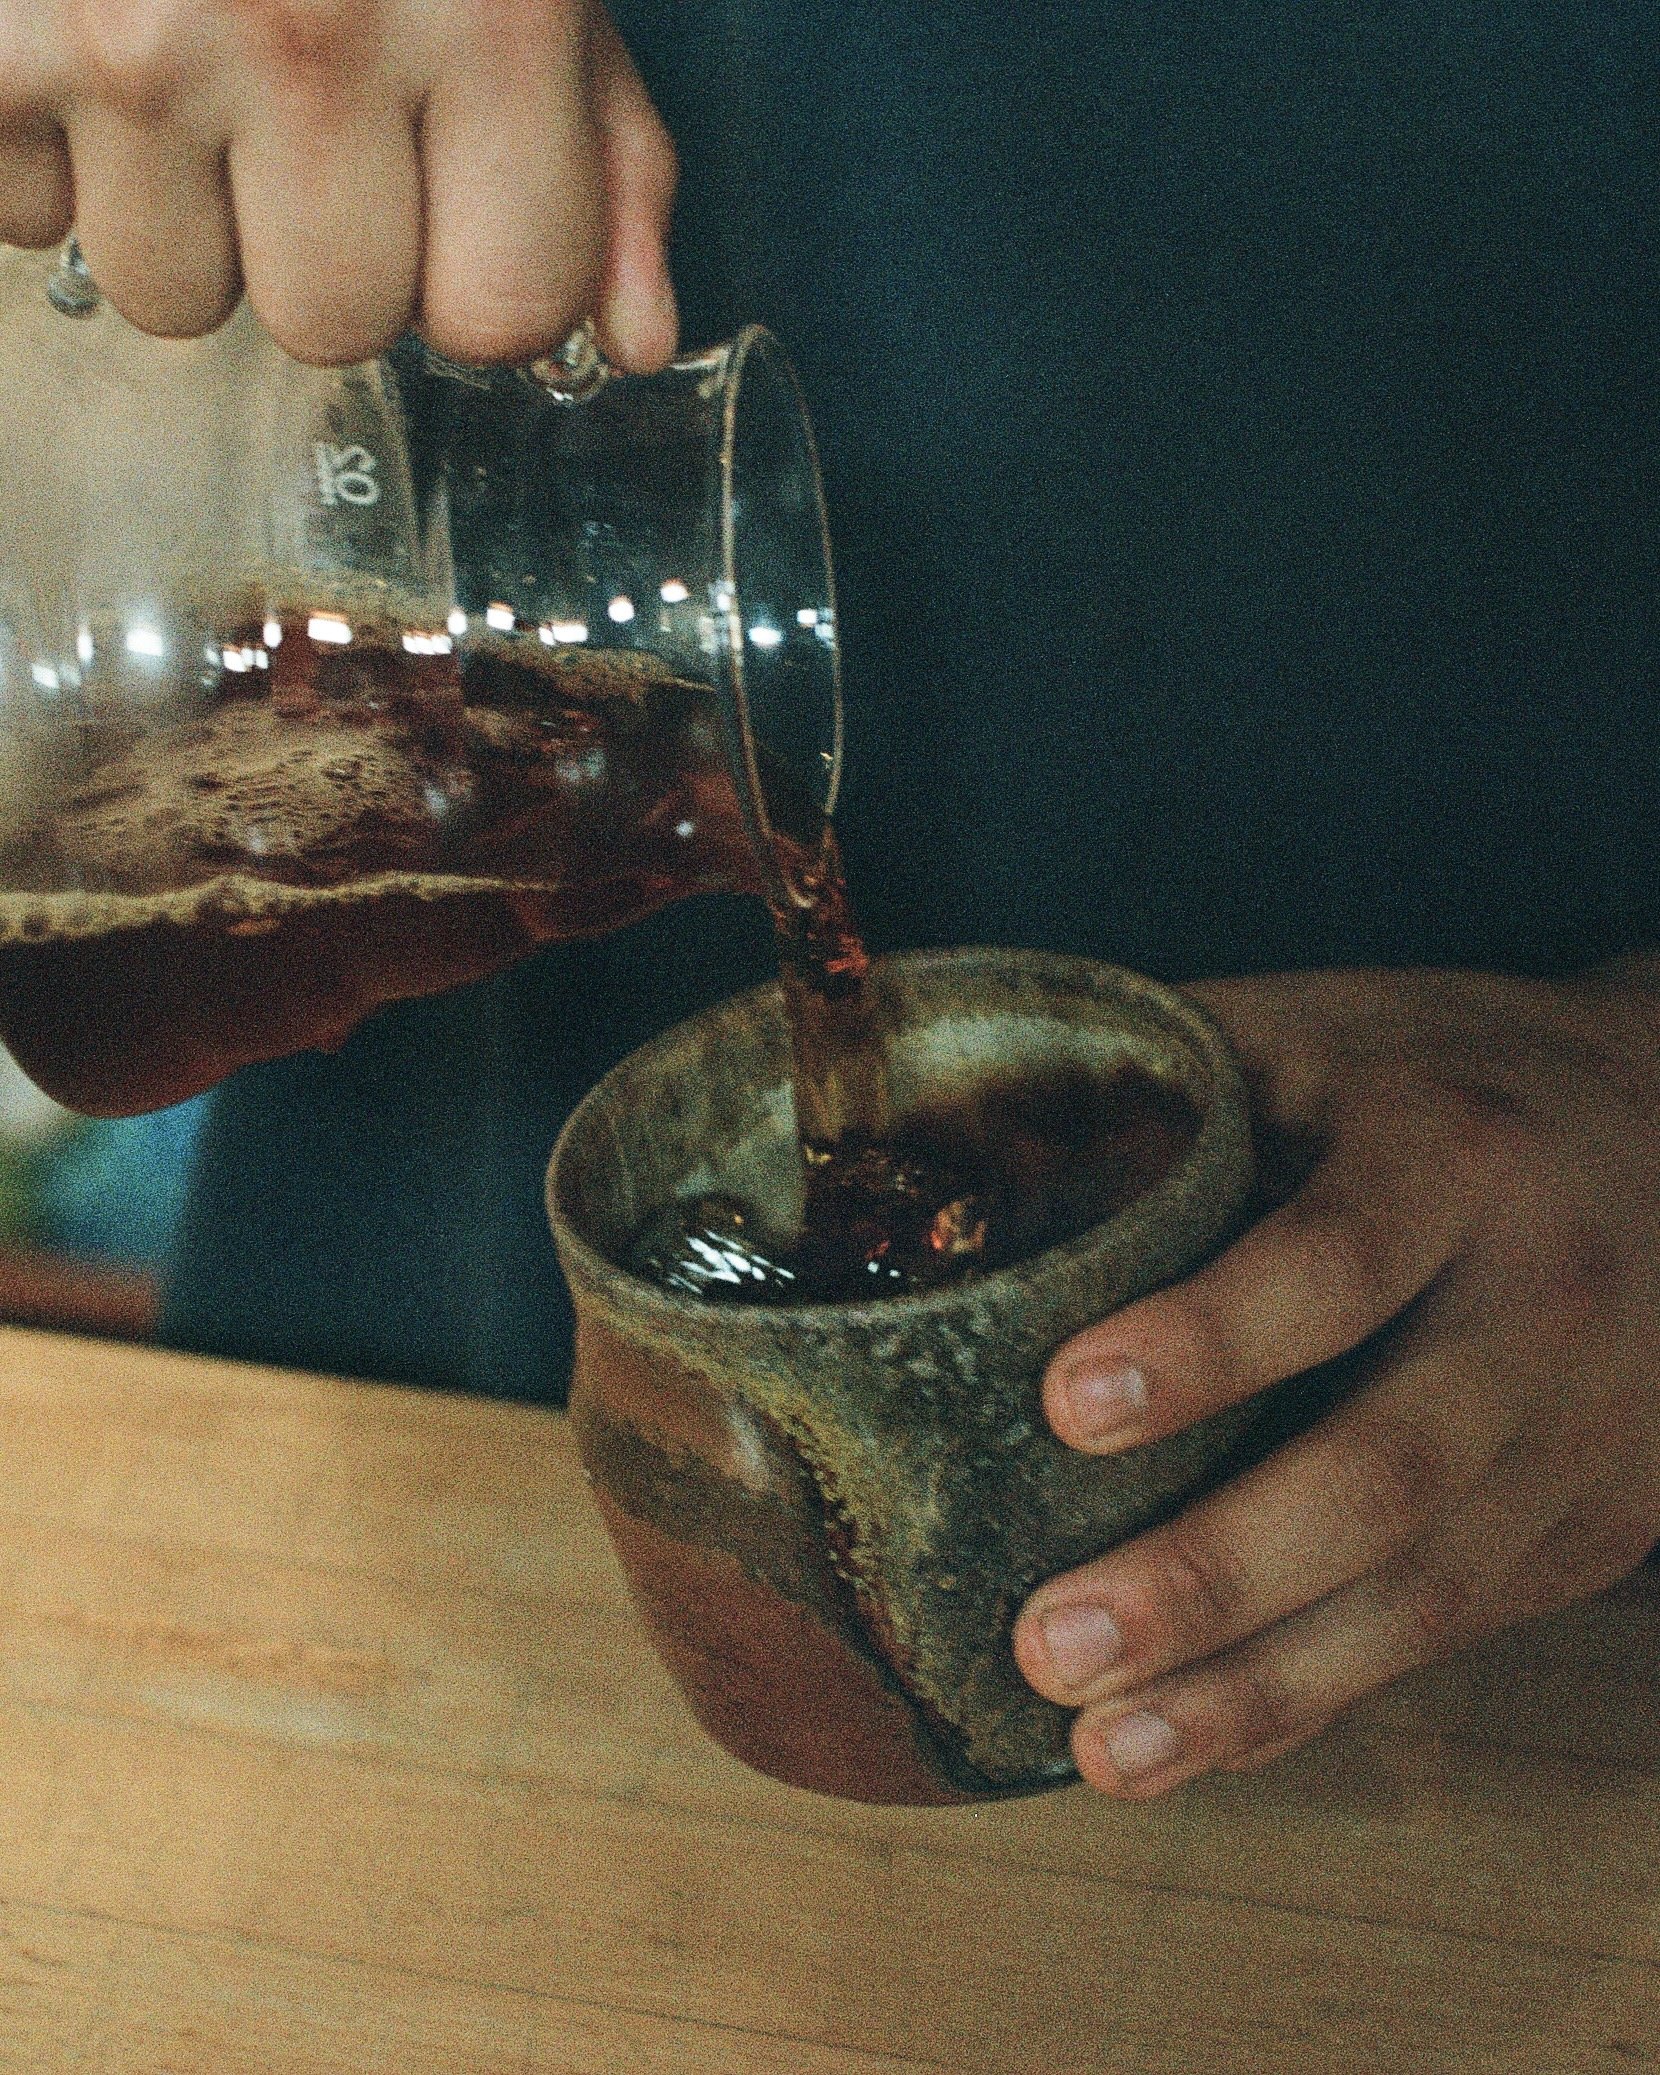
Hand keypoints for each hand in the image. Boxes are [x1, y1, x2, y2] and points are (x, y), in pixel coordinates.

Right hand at [0, 0, 676, 366]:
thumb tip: (633, 337)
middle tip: (313, 127)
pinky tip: (92, 52)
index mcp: (485, 4)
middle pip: (336, 321)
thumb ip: (602, 146)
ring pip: (174, 294)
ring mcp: (135, 35)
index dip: (484, 279)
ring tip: (195, 76)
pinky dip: (53, 155)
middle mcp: (309, 23)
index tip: (461, 213)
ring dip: (186, 217)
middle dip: (330, 252)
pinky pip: (27, 215)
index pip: (502, 313)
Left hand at [1012, 962, 1659, 1796]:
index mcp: (1451, 1159)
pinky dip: (1316, 1697)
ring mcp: (1575, 1438)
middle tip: (1051, 1639)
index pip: (1333, 1264)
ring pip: (1422, 1594)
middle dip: (1211, 1573)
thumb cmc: (1456, 1079)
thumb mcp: (1330, 1029)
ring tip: (1103, 1745)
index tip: (1069, 1400)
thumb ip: (1172, 1077)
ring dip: (1253, 1685)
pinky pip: (1446, 1633)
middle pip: (1385, 1471)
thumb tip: (944, 1132)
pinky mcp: (1584, 1530)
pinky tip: (1199, 1740)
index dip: (1208, 1339)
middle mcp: (1533, 1308)